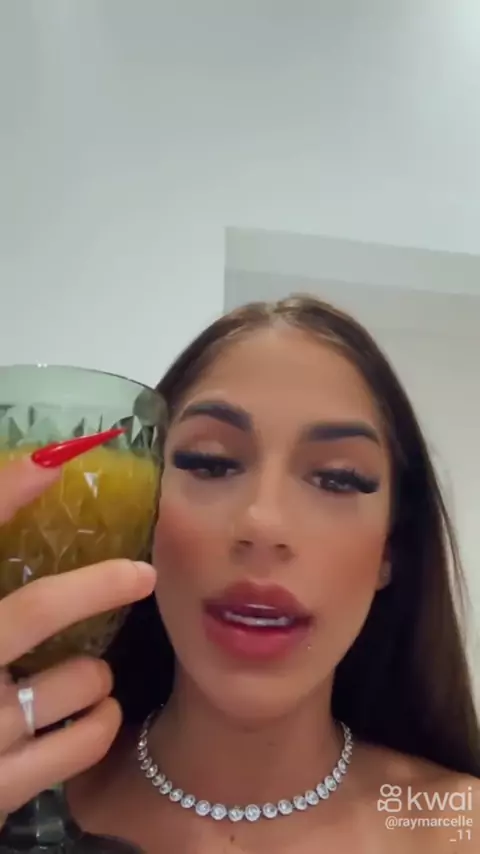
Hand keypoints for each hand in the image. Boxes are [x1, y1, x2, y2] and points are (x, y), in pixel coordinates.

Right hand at [0, 454, 155, 814]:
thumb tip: (33, 490)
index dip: (5, 494)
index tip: (53, 460)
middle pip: (37, 610)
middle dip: (99, 586)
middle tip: (142, 574)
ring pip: (78, 679)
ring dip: (94, 674)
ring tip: (86, 676)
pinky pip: (85, 739)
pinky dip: (100, 723)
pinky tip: (90, 718)